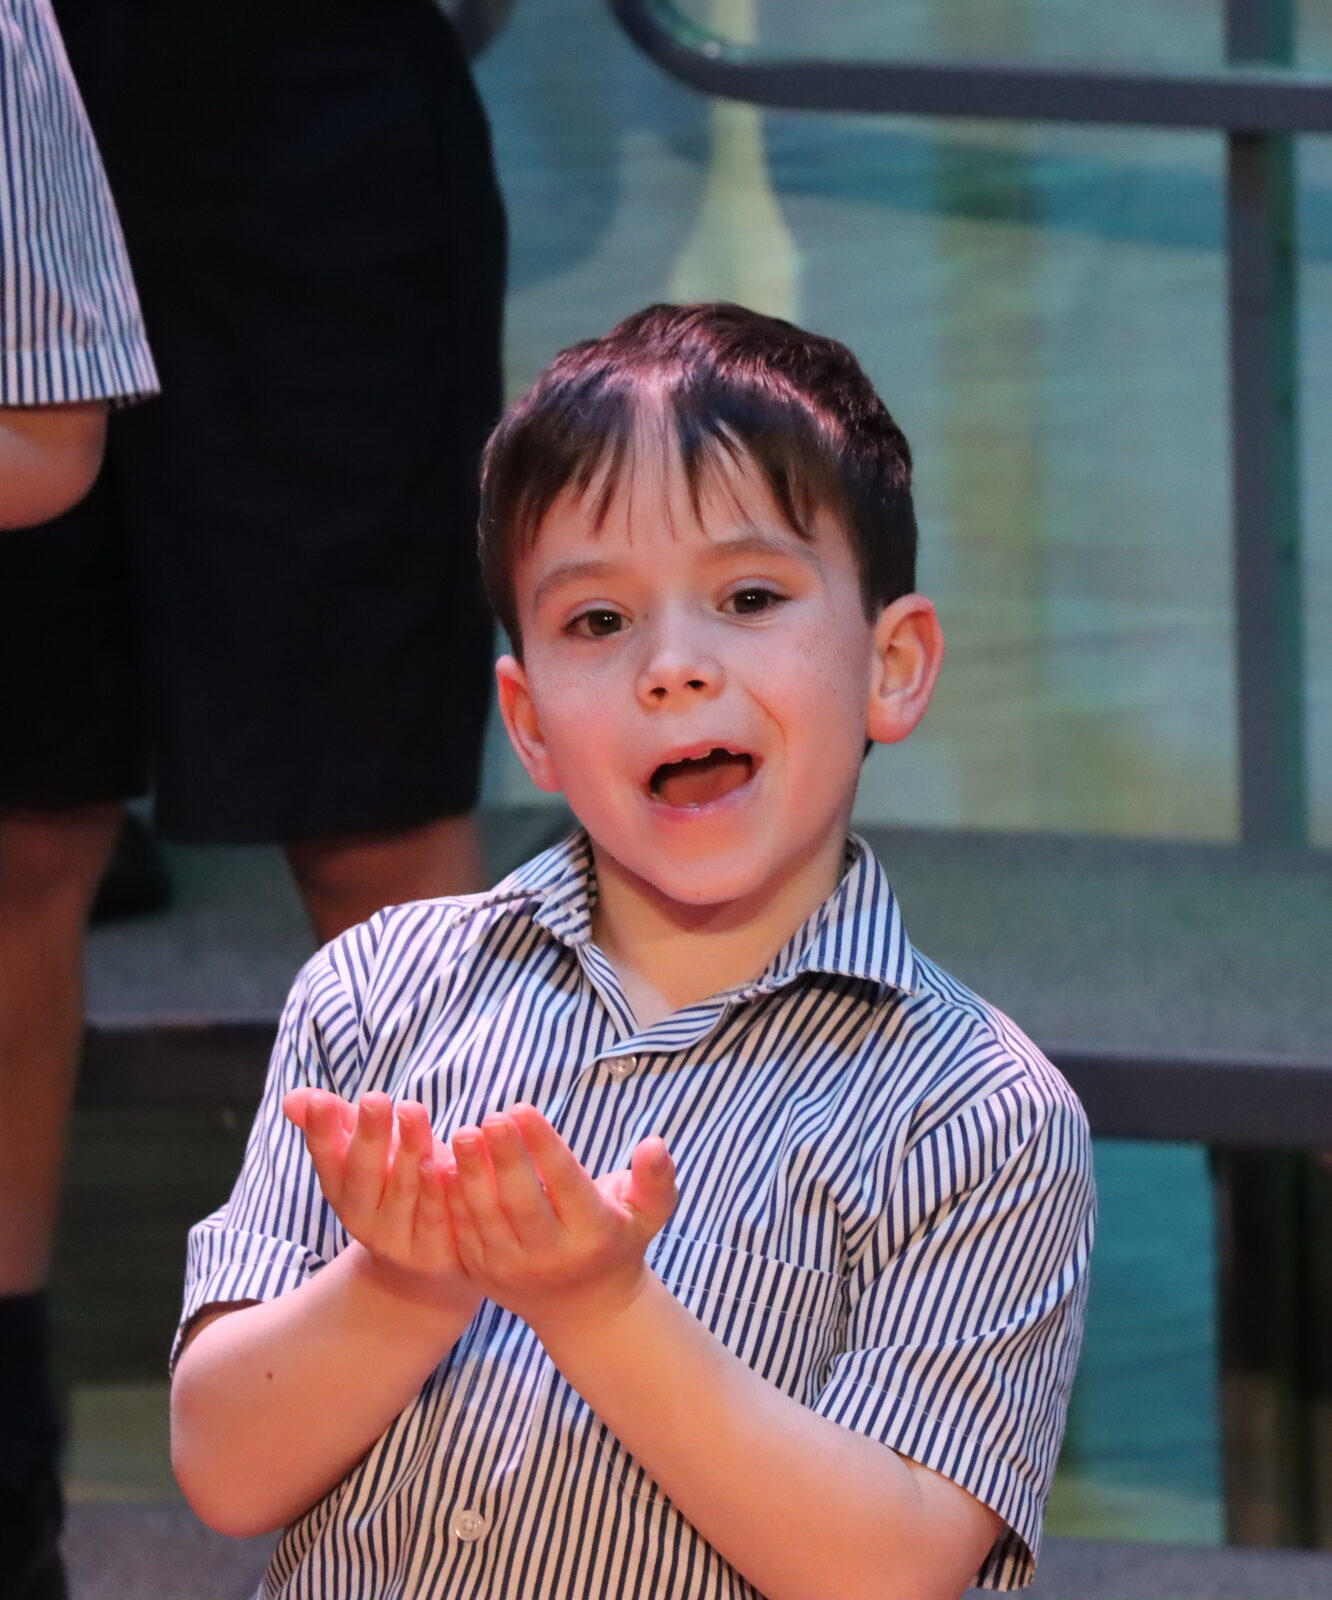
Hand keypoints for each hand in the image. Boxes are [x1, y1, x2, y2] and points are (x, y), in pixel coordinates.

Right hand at [283, 1088, 478, 1318]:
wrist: (424, 1263)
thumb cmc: (396, 1184)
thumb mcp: (368, 1152)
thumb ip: (338, 1123)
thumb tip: (294, 1098)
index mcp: (342, 1189)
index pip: (327, 1159)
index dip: (321, 1133)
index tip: (320, 1101)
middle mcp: (364, 1217)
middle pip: (364, 1175)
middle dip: (369, 1135)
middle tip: (373, 1098)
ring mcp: (397, 1239)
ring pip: (403, 1193)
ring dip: (409, 1153)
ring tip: (412, 1112)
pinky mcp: (434, 1253)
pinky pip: (437, 1220)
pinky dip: (440, 1193)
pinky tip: (448, 1164)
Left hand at [443, 1104, 676, 1336]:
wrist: (585, 1310)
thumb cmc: (618, 1241)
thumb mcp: (648, 1214)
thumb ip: (656, 1179)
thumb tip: (655, 1144)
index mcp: (592, 1235)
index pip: (565, 1184)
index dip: (543, 1146)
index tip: (523, 1109)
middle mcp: (551, 1257)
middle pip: (522, 1203)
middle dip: (504, 1159)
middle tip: (491, 1117)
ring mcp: (513, 1270)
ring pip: (487, 1218)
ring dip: (471, 1175)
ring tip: (464, 1134)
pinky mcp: (484, 1274)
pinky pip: (464, 1233)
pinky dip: (452, 1200)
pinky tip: (443, 1164)